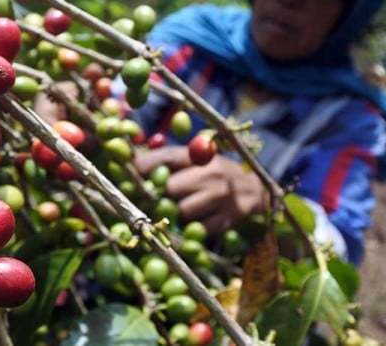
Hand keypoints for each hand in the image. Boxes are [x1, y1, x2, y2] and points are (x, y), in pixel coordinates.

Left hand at [134, 146, 267, 233]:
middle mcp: (211, 172)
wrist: (257, 191)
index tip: (128, 175)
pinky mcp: (229, 218)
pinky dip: (193, 229)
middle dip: (160, 197)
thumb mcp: (196, 160)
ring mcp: (221, 196)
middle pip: (170, 188)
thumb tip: (131, 165)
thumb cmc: (215, 174)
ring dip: (177, 215)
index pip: (165, 157)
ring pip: (182, 211)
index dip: (143, 166)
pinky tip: (197, 222)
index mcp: (199, 155)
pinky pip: (199, 229)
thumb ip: (168, 161)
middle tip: (155, 201)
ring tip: (181, 211)